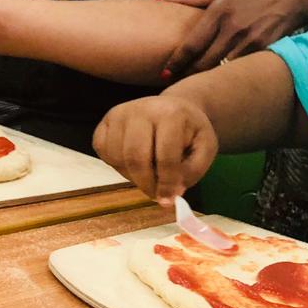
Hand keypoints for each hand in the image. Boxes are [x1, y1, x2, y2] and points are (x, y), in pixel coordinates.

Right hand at [93, 95, 218, 201]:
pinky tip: (132, 162)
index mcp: (171, 114)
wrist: (174, 107)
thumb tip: (172, 193)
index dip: (167, 183)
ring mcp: (119, 114)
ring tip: (148, 173)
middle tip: (156, 195)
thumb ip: (192, 171)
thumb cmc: (189, 131)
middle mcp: (141, 109)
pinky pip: (103, 151)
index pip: (165, 156)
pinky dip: (116, 165)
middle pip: (135, 157)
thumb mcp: (205, 148)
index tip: (169, 200)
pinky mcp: (105, 121)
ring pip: (116, 156)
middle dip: (146, 184)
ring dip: (131, 175)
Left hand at [160, 0, 307, 79]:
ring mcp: (249, 41)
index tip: (164, 74)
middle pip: (205, 62)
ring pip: (223, 69)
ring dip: (209, 78)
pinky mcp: (264, 50)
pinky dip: (231, 75)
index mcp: (218, 11)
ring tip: (195, 87)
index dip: (177, 62)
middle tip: (175, 85)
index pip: (192, 43)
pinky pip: (242, 68)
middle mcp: (232, 28)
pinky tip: (223, 83)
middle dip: (189, 75)